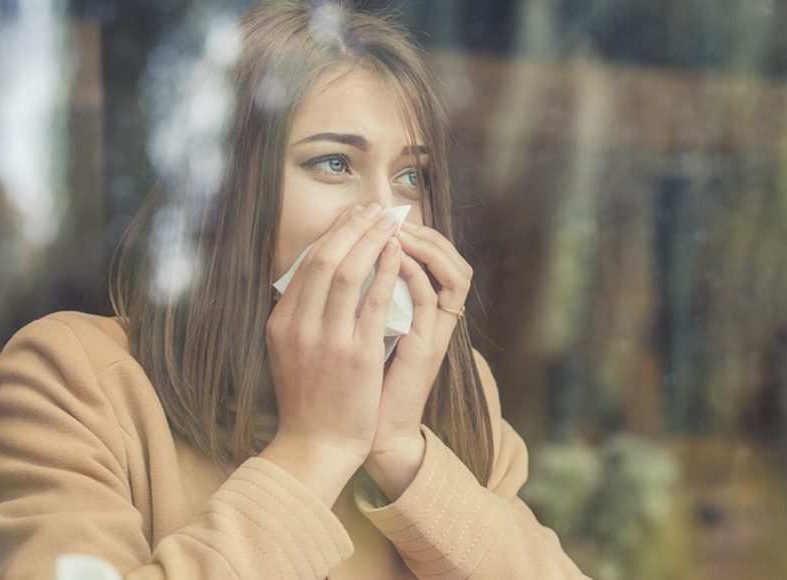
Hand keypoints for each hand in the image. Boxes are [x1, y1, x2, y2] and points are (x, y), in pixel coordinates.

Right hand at [261, 203, 403, 505]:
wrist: (315, 446)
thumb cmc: (307, 401)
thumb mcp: (287, 353)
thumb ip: (296, 317)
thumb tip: (311, 279)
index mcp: (281, 323)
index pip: (306, 265)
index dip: (332, 235)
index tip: (351, 218)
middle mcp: (299, 327)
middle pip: (325, 260)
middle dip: (352, 228)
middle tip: (373, 210)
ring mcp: (328, 340)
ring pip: (348, 273)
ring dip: (370, 240)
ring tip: (388, 222)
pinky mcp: (357, 356)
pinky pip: (374, 302)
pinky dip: (386, 272)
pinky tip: (397, 254)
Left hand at [364, 222, 473, 499]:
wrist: (363, 433)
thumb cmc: (356, 387)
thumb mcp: (356, 334)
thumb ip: (357, 302)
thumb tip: (333, 264)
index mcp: (418, 315)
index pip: (432, 260)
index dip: (411, 234)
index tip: (377, 216)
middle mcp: (433, 321)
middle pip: (451, 259)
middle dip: (423, 231)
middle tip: (389, 212)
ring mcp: (434, 334)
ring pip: (454, 273)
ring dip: (426, 245)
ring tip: (396, 226)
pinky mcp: (427, 347)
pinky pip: (432, 299)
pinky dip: (415, 273)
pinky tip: (394, 255)